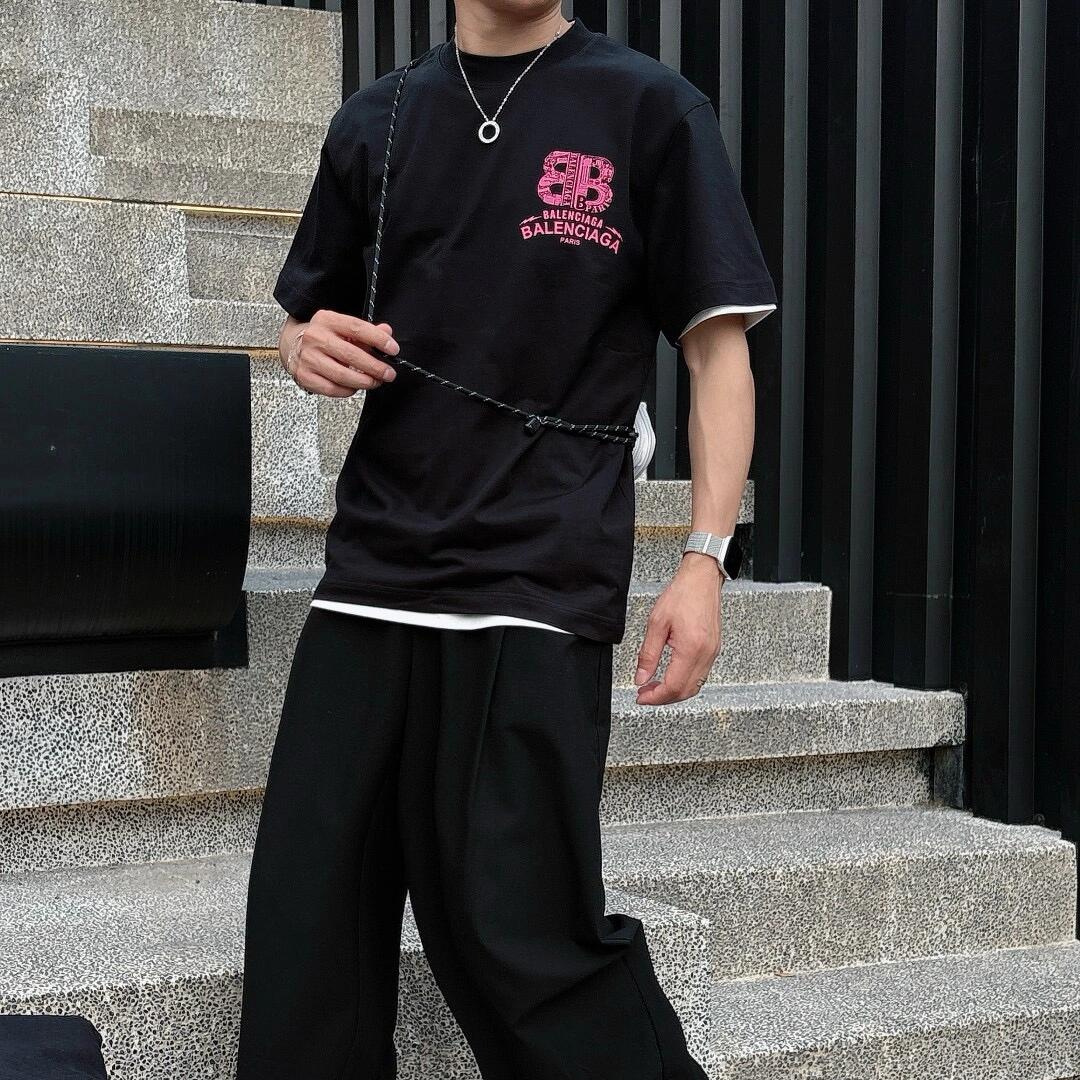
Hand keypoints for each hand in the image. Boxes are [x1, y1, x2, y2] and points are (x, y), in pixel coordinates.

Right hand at [282, 310, 399, 396]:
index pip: (357, 328)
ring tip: (375, 382)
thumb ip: (367, 331)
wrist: (294, 345)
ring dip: (364, 381)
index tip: (393, 349)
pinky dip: (348, 390)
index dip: (378, 339)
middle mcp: (315, 337)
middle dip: (375, 367)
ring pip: (343, 375)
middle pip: (351, 355)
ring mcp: (308, 358)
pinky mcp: (305, 376)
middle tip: (388, 373)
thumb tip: (387, 331)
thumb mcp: (343, 328)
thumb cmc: (325, 337)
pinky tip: (355, 386)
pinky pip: (333, 389)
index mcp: (327, 320)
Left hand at [633, 553, 723, 704]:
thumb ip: (647, 654)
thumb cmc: (682, 594)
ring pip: (695, 687)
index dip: (655, 697)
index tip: (641, 696)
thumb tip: (641, 677)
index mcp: (691, 648)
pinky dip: (684, 682)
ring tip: (655, 686)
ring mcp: (713, 653)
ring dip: (674, 692)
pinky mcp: (714, 650)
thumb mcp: (656, 623)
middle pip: (685, 692)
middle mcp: (706, 654)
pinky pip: (700, 675)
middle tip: (645, 694)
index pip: (673, 686)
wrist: (702, 579)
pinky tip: (671, 676)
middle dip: (663, 698)